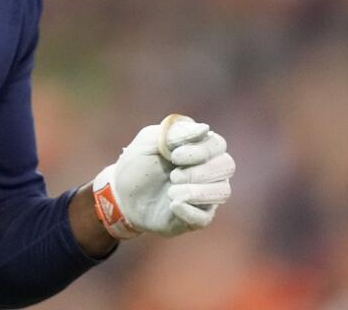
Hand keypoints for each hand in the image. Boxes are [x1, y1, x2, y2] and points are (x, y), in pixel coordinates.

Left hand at [92, 116, 233, 238]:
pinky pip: (205, 217)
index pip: (218, 144)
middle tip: (174, 175)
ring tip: (171, 191)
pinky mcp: (196, 217)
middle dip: (200, 171)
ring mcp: (204, 195)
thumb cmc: (137, 163)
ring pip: (222, 191)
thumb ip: (175, 132)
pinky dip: (189, 211)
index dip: (201, 150)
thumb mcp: (149, 141)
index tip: (175, 156)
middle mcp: (208, 171)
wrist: (121, 193)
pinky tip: (172, 205)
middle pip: (226, 166)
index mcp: (198, 148)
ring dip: (196, 191)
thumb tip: (205, 129)